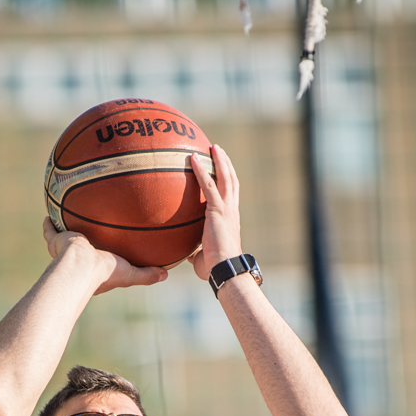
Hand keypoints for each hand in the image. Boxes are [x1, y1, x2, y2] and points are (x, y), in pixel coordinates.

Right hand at [41, 218, 167, 293]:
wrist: (81, 267)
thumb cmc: (105, 273)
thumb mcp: (130, 274)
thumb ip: (147, 274)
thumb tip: (166, 274)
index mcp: (93, 268)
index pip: (97, 261)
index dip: (101, 257)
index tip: (106, 250)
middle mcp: (79, 259)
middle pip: (81, 248)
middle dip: (83, 242)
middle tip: (88, 232)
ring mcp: (66, 249)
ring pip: (64, 238)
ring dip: (66, 230)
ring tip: (70, 218)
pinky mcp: (57, 240)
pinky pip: (50, 230)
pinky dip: (49, 223)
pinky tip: (49, 214)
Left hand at [188, 144, 242, 279]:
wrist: (224, 269)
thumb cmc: (214, 267)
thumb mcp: (201, 255)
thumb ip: (194, 249)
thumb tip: (184, 251)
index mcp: (230, 218)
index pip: (230, 194)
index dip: (227, 180)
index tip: (221, 169)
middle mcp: (231, 210)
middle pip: (232, 180)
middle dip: (225, 164)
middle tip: (217, 150)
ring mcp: (227, 208)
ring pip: (225, 177)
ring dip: (219, 160)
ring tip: (212, 147)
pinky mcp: (218, 210)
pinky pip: (209, 185)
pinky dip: (202, 170)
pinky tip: (193, 159)